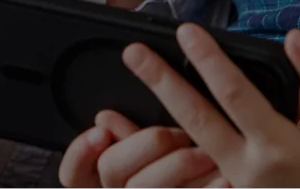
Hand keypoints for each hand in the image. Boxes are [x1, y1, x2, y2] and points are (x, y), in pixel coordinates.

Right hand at [60, 109, 222, 187]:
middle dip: (146, 143)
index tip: (101, 130)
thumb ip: (130, 144)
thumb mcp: (148, 164)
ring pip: (144, 186)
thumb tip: (106, 117)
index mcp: (113, 186)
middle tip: (178, 133)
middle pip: (112, 170)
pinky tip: (225, 178)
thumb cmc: (182, 183)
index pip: (74, 175)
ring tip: (208, 152)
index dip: (80, 152)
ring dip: (178, 164)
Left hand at [121, 25, 299, 188]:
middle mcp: (247, 170)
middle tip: (134, 53)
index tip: (186, 30)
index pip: (233, 95)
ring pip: (187, 145)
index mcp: (278, 148)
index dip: (208, 60)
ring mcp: (234, 188)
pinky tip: (154, 123)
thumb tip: (293, 38)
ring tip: (134, 86)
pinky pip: (195, 166)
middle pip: (194, 120)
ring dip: (157, 115)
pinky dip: (171, 144)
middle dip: (161, 83)